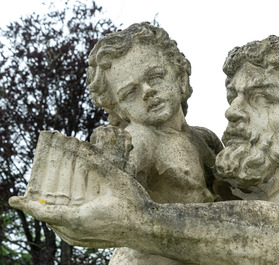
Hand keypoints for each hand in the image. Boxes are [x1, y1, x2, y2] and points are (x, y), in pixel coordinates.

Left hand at [9, 131, 149, 247]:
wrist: (150, 230)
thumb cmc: (135, 205)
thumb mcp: (116, 179)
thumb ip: (96, 162)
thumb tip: (78, 146)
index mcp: (78, 218)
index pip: (43, 213)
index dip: (26, 206)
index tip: (12, 200)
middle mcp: (77, 233)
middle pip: (49, 221)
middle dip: (39, 209)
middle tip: (34, 197)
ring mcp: (84, 240)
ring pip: (59, 229)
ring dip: (51, 216)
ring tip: (49, 204)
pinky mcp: (92, 242)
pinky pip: (69, 233)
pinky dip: (62, 223)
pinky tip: (70, 214)